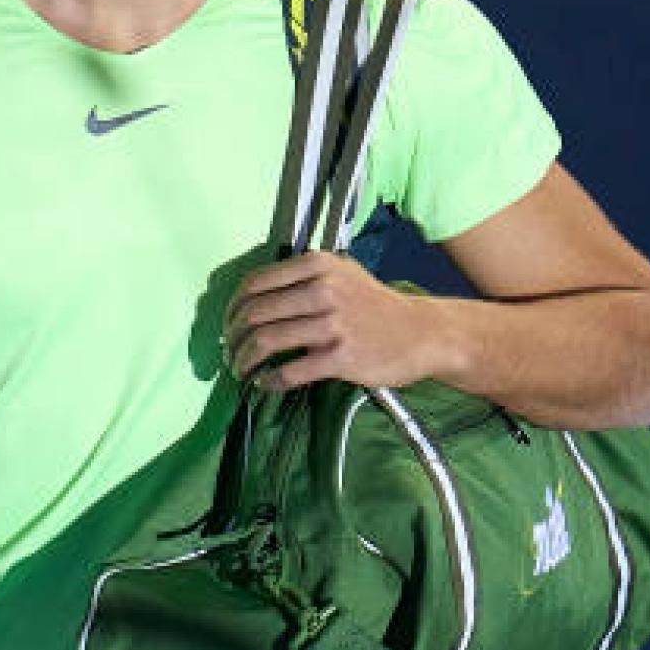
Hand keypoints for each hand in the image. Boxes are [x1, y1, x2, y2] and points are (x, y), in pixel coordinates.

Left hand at [222, 252, 447, 391]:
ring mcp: (333, 323)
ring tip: (241, 370)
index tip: (228, 325)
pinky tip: (267, 384)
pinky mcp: (341, 356)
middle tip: (230, 352)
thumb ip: (303, 277)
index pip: (255, 283)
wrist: (421, 333)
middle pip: (255, 313)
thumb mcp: (342, 273)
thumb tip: (254, 297)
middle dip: (233, 338)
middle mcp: (323, 289)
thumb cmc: (376, 305)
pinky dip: (270, 380)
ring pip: (266, 341)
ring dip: (245, 360)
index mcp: (318, 265)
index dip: (233, 308)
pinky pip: (290, 371)